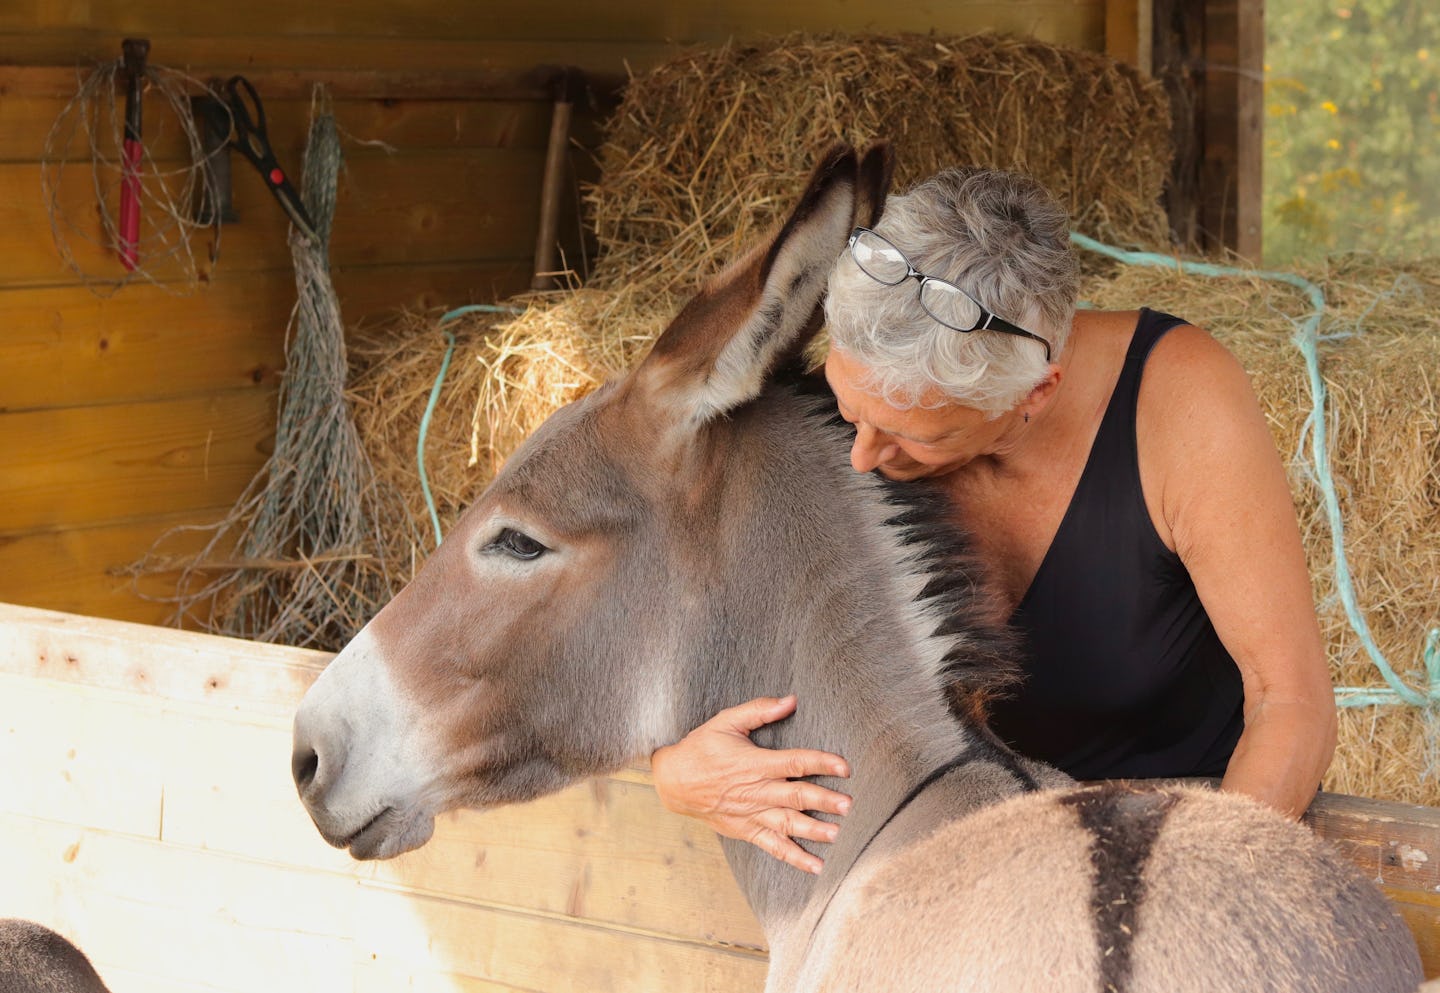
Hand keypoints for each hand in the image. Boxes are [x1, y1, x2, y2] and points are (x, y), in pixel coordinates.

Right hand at [650, 695, 850, 874]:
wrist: (674, 781)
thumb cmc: (701, 748)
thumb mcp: (726, 721)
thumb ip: (759, 710)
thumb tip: (791, 700)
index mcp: (755, 763)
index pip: (794, 762)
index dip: (821, 763)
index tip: (844, 767)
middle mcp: (756, 791)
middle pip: (795, 796)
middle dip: (824, 801)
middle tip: (848, 805)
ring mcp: (751, 814)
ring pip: (788, 824)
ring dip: (814, 830)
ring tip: (837, 835)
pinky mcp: (746, 830)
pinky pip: (773, 847)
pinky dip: (794, 858)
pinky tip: (816, 866)